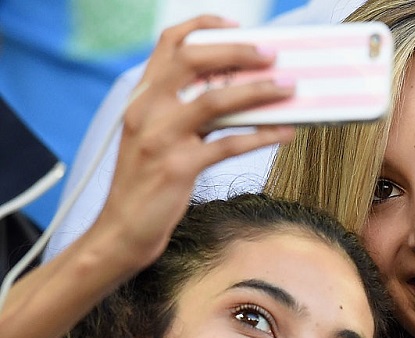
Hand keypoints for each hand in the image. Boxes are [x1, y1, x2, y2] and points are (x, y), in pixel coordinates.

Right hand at [96, 15, 296, 271]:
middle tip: (271, 56)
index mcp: (142, 97)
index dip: (202, 27)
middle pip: (194, 61)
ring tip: (289, 88)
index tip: (235, 26)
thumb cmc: (145, 182)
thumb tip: (238, 91)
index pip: (168, 43)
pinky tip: (284, 133)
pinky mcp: (179, 167)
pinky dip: (262, 136)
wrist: (121, 229)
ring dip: (259, 92)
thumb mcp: (154, 135)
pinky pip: (229, 144)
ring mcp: (162, 137)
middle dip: (238, 52)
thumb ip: (185, 110)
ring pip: (216, 101)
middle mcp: (147, 110)